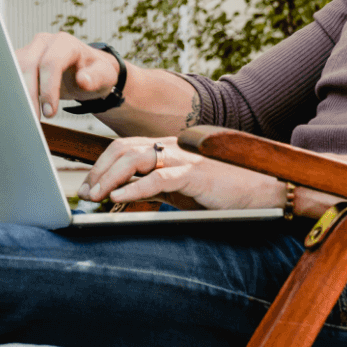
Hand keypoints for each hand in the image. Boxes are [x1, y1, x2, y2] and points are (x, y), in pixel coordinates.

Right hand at [14, 32, 117, 117]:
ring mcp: (29, 50)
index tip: (50, 112)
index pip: (51, 62)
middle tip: (34, 119)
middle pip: (28, 65)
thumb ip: (96, 77)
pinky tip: (18, 108)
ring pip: (14, 69)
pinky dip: (13, 92)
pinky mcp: (20, 61)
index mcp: (64, 43)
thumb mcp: (104, 75)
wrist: (85, 69)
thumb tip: (82, 80)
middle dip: (30, 95)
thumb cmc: (94, 71)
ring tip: (25, 116)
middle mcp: (43, 42)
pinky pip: (10, 75)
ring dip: (18, 94)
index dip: (48, 88)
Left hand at [78, 136, 287, 211]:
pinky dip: (135, 188)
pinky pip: (159, 178)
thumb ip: (153, 187)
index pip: (124, 148)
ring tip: (97, 196)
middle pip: (123, 149)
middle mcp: (172, 147)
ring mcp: (183, 158)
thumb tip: (123, 196)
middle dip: (99, 171)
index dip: (101, 165)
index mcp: (167, 148)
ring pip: (135, 158)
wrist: (260, 189)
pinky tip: (119, 198)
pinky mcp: (196, 174)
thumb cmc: (220, 191)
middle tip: (86, 193)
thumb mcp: (179, 189)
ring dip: (110, 178)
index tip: (87, 186)